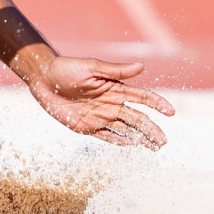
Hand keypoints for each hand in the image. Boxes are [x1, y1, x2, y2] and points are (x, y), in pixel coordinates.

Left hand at [25, 55, 174, 149]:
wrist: (43, 79)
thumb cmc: (67, 68)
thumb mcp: (91, 67)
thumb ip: (116, 71)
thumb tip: (142, 66)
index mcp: (115, 88)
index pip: (142, 97)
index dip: (157, 103)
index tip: (171, 112)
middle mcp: (111, 104)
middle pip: (137, 118)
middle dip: (152, 129)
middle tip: (164, 141)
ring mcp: (100, 116)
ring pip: (126, 129)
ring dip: (141, 138)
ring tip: (156, 147)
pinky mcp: (87, 127)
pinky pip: (107, 136)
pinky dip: (120, 141)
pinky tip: (132, 145)